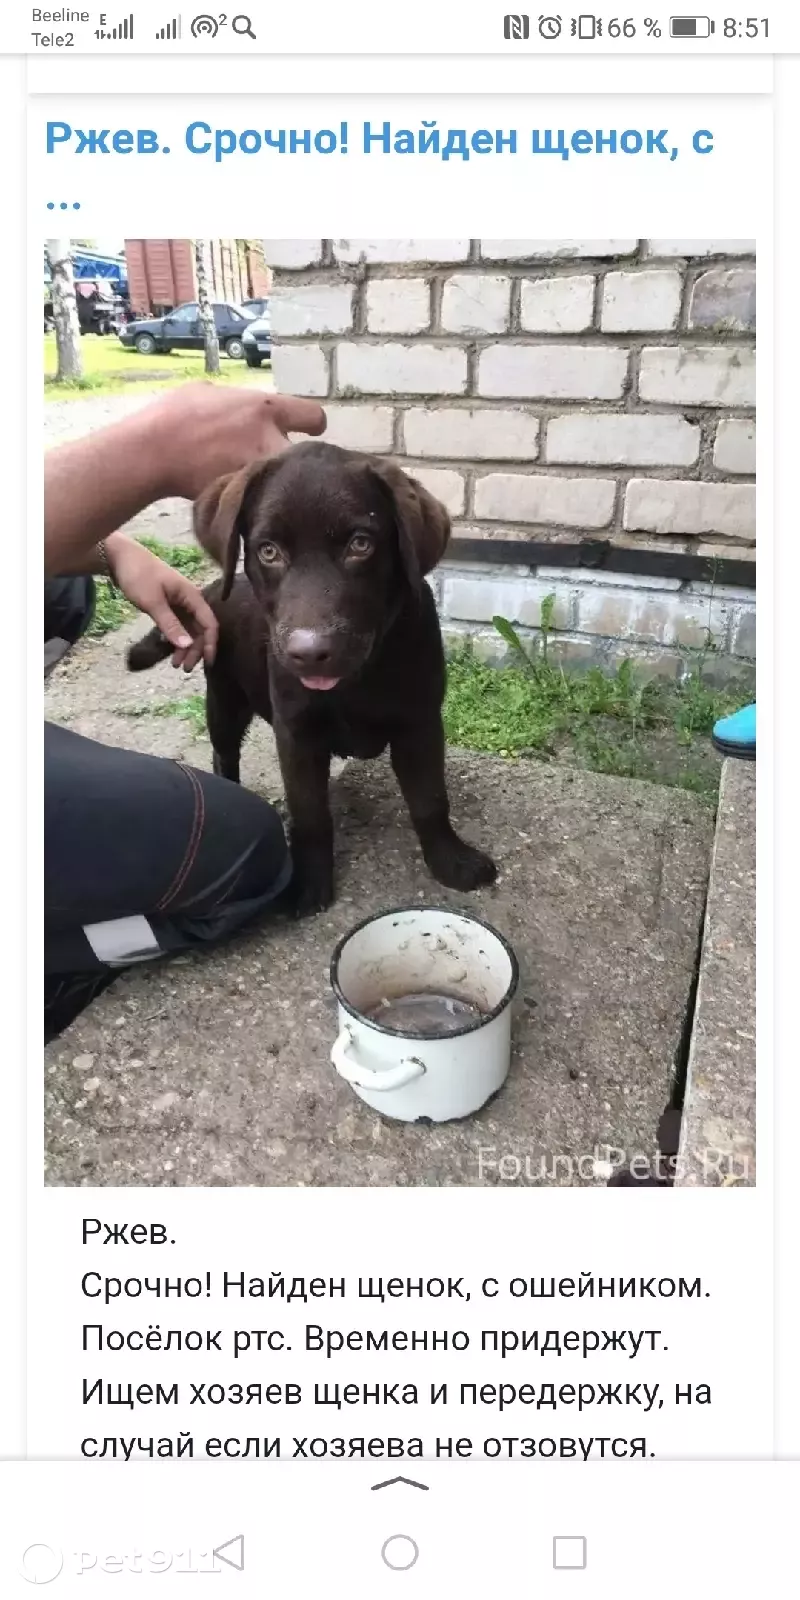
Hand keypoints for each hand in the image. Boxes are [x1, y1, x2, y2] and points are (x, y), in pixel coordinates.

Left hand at [105, 534, 217, 670]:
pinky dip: (176, 638)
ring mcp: (179, 603)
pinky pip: (179, 625)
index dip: (210, 644)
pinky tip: (169, 649)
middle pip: (201, 629)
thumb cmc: (138, 575)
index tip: (206, 663)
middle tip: (184, 668)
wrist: (120, 557)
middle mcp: (190, 600)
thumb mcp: (153, 602)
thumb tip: (187, 646)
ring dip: (185, 647)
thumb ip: (170, 624)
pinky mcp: (169, 605)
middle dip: (195, 650)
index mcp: (191, 596)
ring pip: (190, 629)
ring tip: (175, 664)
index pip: (209, 624)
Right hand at [140, 384, 326, 501]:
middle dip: (301, 461)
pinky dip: (259, 499)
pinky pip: (263, 499)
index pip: (315, 417)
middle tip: (287, 464)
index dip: (311, 426)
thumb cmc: (176, 413)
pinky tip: (247, 498)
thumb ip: (236, 400)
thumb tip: (241, 405)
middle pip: (309, 457)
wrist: (154, 450)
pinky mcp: (245, 497)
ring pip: (288, 482)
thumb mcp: (209, 391)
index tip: (306, 431)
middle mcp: (270, 440)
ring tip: (267, 483)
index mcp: (265, 409)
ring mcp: (259, 472)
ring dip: (281, 482)